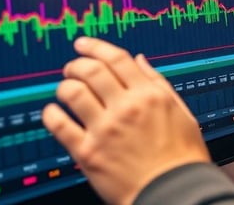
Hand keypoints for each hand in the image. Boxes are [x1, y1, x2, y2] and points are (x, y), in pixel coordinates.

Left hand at [42, 37, 210, 204]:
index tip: (83, 44)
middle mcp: (126, 108)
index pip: (116, 59)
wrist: (175, 192)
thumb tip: (139, 61)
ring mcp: (105, 130)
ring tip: (65, 89)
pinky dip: (51, 114)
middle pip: (91, 71)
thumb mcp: (181, 112)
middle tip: (72, 67)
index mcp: (150, 95)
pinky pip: (60, 126)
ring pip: (73, 92)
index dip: (96, 47)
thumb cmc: (182, 156)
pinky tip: (52, 112)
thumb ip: (158, 82)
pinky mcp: (88, 153)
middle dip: (76, 64)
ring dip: (64, 86)